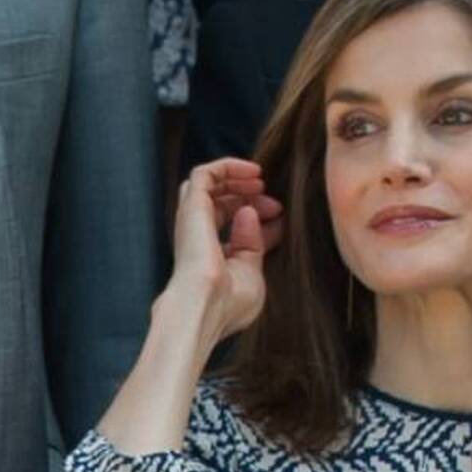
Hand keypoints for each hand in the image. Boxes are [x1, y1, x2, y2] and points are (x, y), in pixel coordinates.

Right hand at [168, 157, 283, 343]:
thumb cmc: (229, 303)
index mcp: (211, 257)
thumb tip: (250, 213)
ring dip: (237, 178)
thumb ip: (254, 244)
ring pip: (209, 184)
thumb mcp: (253, 274)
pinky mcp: (191, 206)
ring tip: (259, 179)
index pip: (233, 225)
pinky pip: (205, 173)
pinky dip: (228, 166)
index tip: (279, 218)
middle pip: (222, 203)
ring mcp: (192, 221)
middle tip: (274, 204)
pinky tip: (252, 171)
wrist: (206, 306)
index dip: (258, 217)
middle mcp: (198, 237)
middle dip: (251, 198)